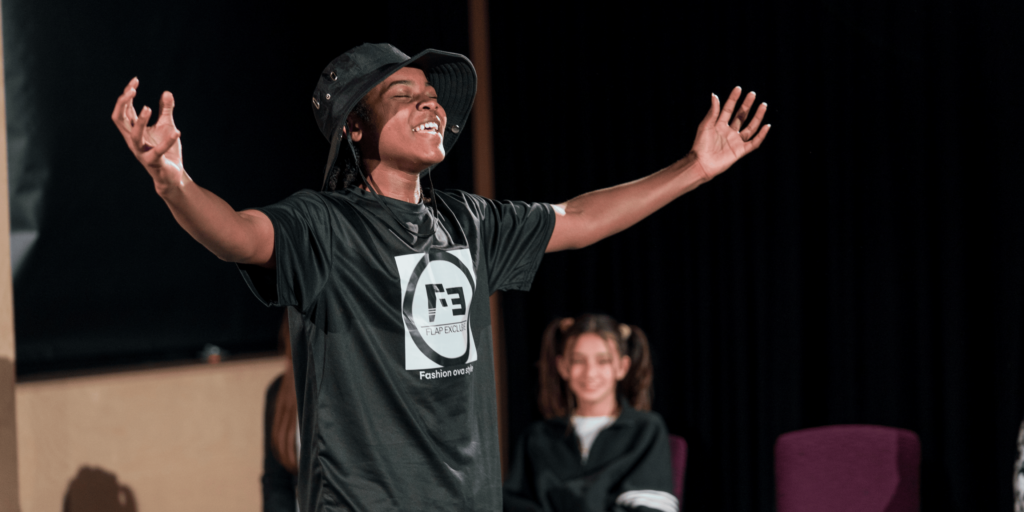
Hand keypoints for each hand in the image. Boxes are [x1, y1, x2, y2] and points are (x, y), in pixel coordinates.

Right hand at [111, 78, 185, 194]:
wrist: (171, 176)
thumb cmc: (166, 151)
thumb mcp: (166, 126)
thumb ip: (166, 110)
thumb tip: (167, 92)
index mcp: (133, 130)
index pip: (124, 109)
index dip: (127, 95)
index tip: (135, 81)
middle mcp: (133, 140)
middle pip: (119, 120)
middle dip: (123, 104)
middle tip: (132, 90)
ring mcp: (141, 152)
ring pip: (134, 136)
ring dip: (140, 121)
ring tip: (148, 107)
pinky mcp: (153, 162)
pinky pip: (158, 152)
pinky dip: (167, 141)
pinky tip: (177, 132)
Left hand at [689, 86, 769, 180]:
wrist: (701, 163)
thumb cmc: (700, 145)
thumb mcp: (706, 126)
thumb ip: (713, 112)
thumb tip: (715, 95)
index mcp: (719, 125)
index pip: (728, 109)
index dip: (733, 99)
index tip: (738, 88)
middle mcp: (729, 132)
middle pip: (741, 116)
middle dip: (747, 105)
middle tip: (752, 94)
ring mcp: (735, 141)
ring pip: (750, 127)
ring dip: (757, 117)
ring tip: (763, 105)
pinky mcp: (740, 151)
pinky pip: (753, 143)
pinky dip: (761, 135)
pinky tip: (767, 126)